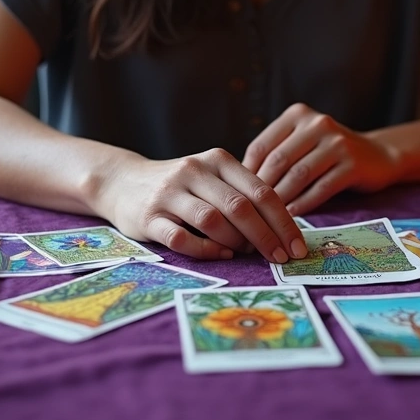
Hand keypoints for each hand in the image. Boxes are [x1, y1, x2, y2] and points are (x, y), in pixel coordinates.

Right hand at [98, 148, 305, 262]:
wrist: (122, 181)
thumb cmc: (181, 186)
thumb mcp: (213, 178)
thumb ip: (242, 196)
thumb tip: (281, 230)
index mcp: (217, 160)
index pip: (260, 190)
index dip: (283, 221)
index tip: (297, 246)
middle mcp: (194, 172)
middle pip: (240, 206)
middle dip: (266, 237)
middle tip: (281, 259)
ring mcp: (169, 194)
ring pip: (212, 220)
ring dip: (236, 242)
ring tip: (247, 254)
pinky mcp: (148, 217)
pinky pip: (181, 238)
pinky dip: (205, 249)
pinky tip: (220, 254)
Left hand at [242, 103, 400, 215]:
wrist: (377, 157)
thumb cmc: (328, 155)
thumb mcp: (301, 143)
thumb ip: (275, 155)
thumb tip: (239, 183)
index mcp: (298, 114)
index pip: (263, 145)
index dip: (247, 174)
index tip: (239, 196)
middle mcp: (318, 123)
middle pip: (279, 160)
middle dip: (262, 189)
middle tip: (250, 212)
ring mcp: (338, 142)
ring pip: (299, 175)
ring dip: (281, 200)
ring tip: (269, 218)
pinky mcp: (353, 164)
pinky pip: (321, 188)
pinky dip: (304, 204)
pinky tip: (292, 217)